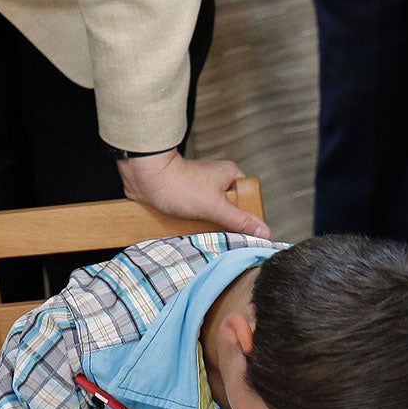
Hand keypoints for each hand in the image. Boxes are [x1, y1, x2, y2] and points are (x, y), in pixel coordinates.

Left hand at [117, 151, 271, 237]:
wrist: (143, 179)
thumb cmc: (177, 185)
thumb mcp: (215, 207)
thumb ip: (240, 221)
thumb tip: (264, 232)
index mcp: (231, 176)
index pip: (250, 202)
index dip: (246, 219)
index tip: (240, 231)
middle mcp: (219, 181)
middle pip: (232, 212)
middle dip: (224, 225)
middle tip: (217, 232)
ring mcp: (203, 190)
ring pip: (214, 216)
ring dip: (208, 226)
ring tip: (200, 230)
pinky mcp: (188, 198)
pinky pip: (199, 216)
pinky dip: (195, 224)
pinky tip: (190, 229)